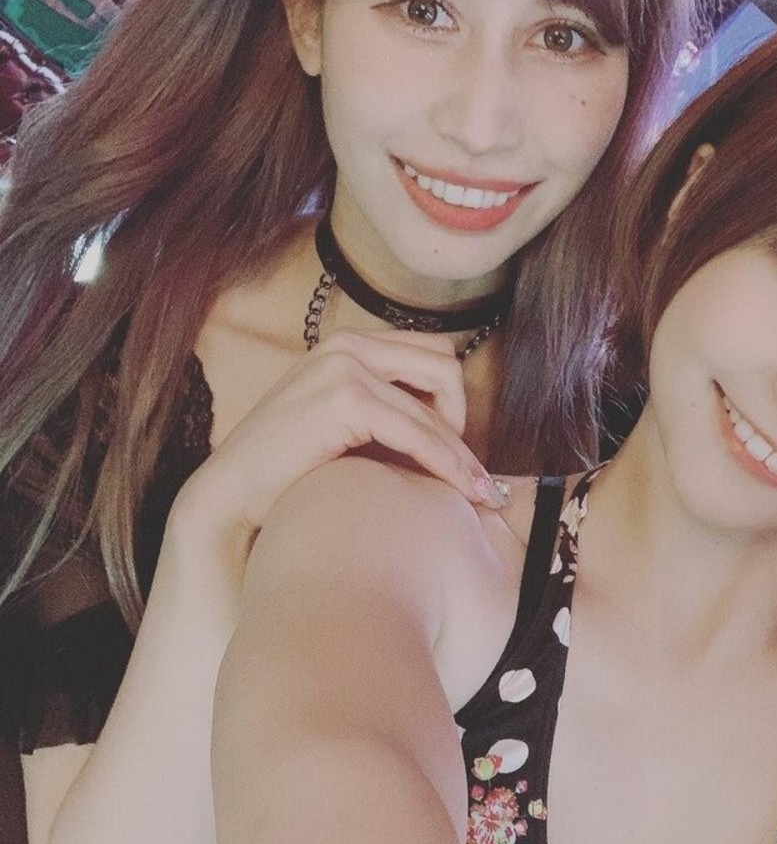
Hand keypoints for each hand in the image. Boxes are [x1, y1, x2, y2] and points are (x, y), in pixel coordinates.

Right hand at [174, 328, 507, 552]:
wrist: (230, 498)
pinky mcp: (345, 399)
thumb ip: (380, 412)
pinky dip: (444, 463)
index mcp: (345, 345)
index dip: (454, 400)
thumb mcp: (338, 426)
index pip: (430, 354)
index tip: (460, 449)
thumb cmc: (284, 473)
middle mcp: (346, 345)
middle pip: (445, 366)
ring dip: (461, 453)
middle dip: (464, 419)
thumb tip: (444, 430)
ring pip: (436, 406)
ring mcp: (344, 368)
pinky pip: (418, 433)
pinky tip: (458, 490)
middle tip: (467, 470)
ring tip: (479, 492)